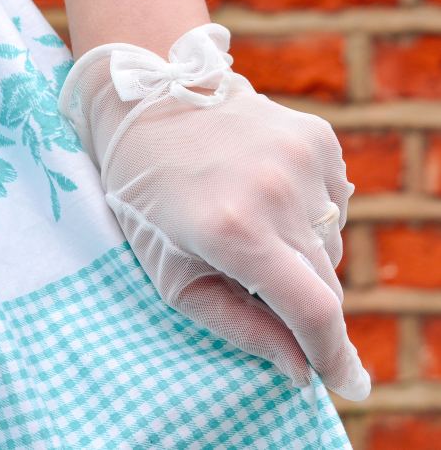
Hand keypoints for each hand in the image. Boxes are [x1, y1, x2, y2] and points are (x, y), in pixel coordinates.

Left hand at [59, 23, 369, 400]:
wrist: (148, 111)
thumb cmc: (148, 203)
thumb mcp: (173, 276)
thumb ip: (239, 327)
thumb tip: (299, 369)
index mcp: (231, 232)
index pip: (313, 309)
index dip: (333, 353)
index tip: (345, 381)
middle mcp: (275, 191)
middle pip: (326, 279)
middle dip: (302, 301)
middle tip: (260, 282)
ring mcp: (300, 157)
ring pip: (330, 242)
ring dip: (301, 253)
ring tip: (250, 225)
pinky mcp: (315, 136)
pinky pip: (335, 200)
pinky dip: (308, 214)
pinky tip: (266, 194)